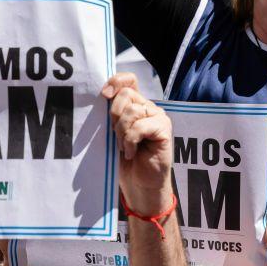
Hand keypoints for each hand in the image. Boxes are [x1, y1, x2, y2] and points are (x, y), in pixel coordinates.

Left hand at [102, 73, 173, 212]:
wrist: (140, 185)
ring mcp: (158, 117)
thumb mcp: (112, 134)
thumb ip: (111, 115)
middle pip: (126, 94)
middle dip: (114, 116)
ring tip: (124, 147)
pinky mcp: (164, 129)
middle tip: (115, 136)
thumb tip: (102, 97)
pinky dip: (130, 141)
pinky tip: (131, 153)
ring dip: (121, 133)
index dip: (116, 81)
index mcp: (135, 105)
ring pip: (132, 111)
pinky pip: (140, 126)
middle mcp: (148, 107)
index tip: (104, 95)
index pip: (129, 80)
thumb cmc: (124, 161)